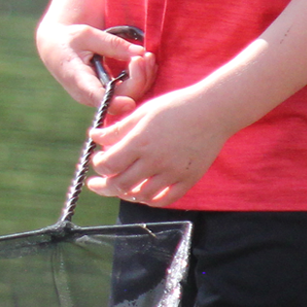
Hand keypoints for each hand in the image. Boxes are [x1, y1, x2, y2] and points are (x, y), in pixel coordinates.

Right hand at [35, 19, 152, 118]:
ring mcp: (99, 97)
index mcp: (78, 79)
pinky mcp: (107, 94)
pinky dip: (141, 79)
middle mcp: (88, 94)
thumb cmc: (69, 40)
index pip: (97, 98)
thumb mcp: (87, 35)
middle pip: (121, 97)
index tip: (129, 102)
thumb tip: (140, 52)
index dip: (114, 104)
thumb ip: (113, 44)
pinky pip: (129, 93)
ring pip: (129, 96)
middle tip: (145, 55)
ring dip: (144, 78)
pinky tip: (146, 63)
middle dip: (139, 78)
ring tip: (148, 56)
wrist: (56, 49)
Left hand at [86, 86, 224, 205]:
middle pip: (120, 184)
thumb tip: (94, 136)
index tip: (99, 159)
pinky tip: (143, 192)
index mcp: (140, 142)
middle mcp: (155, 160)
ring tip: (120, 187)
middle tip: (97, 183)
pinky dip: (150, 199)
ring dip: (125, 193)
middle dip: (103, 186)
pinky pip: (165, 199)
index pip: (108, 164)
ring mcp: (173, 172)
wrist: (213, 111)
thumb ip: (117, 129)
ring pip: (141, 195)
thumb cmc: (175, 107)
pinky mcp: (188, 179)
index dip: (98, 164)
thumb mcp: (142, 112)